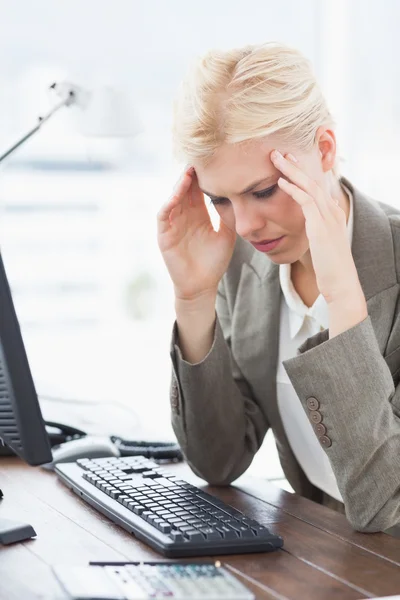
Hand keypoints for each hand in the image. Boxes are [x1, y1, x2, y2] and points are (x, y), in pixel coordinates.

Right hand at [157, 166, 235, 300]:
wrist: (202, 285)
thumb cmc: (214, 261)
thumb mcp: (227, 233)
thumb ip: (230, 215)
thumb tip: (241, 194)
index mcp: (198, 214)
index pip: (199, 189)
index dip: (204, 175)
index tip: (215, 160)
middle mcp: (184, 215)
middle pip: (185, 188)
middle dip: (191, 174)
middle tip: (200, 157)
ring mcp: (173, 224)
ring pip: (174, 198)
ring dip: (180, 185)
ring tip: (189, 172)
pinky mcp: (164, 235)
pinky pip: (164, 214)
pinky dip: (169, 203)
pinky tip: (178, 193)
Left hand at [270, 149, 363, 305]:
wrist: (341, 284)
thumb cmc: (330, 267)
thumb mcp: (324, 243)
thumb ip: (320, 227)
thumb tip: (317, 216)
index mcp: (332, 213)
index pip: (318, 185)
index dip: (303, 172)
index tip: (288, 161)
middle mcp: (332, 211)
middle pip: (313, 180)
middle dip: (295, 165)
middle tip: (278, 152)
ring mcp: (327, 218)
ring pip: (309, 186)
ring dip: (291, 170)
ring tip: (276, 159)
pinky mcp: (320, 227)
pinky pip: (306, 202)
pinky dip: (293, 189)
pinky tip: (280, 182)